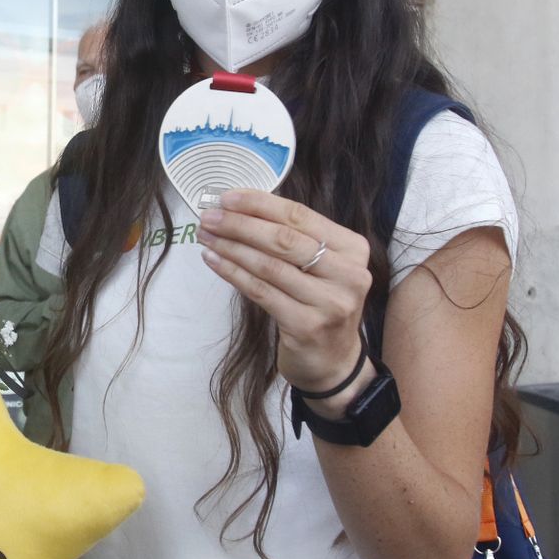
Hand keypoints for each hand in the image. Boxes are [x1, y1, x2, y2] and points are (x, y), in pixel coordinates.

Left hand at [195, 189, 371, 409]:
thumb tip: (240, 208)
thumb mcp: (319, 267)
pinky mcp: (306, 326)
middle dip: (240, 225)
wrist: (334, 361)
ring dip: (231, 247)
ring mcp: (330, 302)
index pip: (300, 216)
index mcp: (352, 248)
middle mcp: (348, 274)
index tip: (227, 197)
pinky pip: (260, 292)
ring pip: (269, 266)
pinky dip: (232, 273)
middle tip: (209, 217)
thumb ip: (292, 237)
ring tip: (206, 236)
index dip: (260, 204)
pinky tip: (213, 260)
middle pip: (284, 239)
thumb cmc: (318, 304)